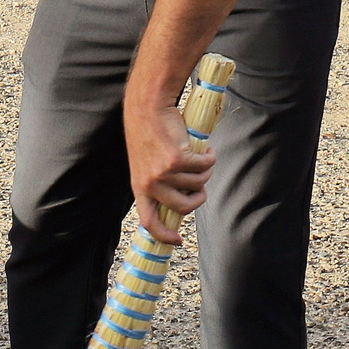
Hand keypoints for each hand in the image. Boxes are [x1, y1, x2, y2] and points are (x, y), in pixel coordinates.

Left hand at [125, 100, 212, 245]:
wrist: (148, 107)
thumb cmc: (150, 133)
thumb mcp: (147, 163)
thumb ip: (159, 182)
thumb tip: (181, 198)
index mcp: (139, 187)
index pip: (149, 221)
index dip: (164, 235)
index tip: (177, 241)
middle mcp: (150, 183)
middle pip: (183, 207)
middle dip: (199, 198)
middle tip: (202, 188)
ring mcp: (163, 173)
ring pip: (197, 184)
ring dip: (205, 171)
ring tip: (201, 158)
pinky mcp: (177, 160)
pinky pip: (202, 167)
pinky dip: (209, 157)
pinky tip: (206, 149)